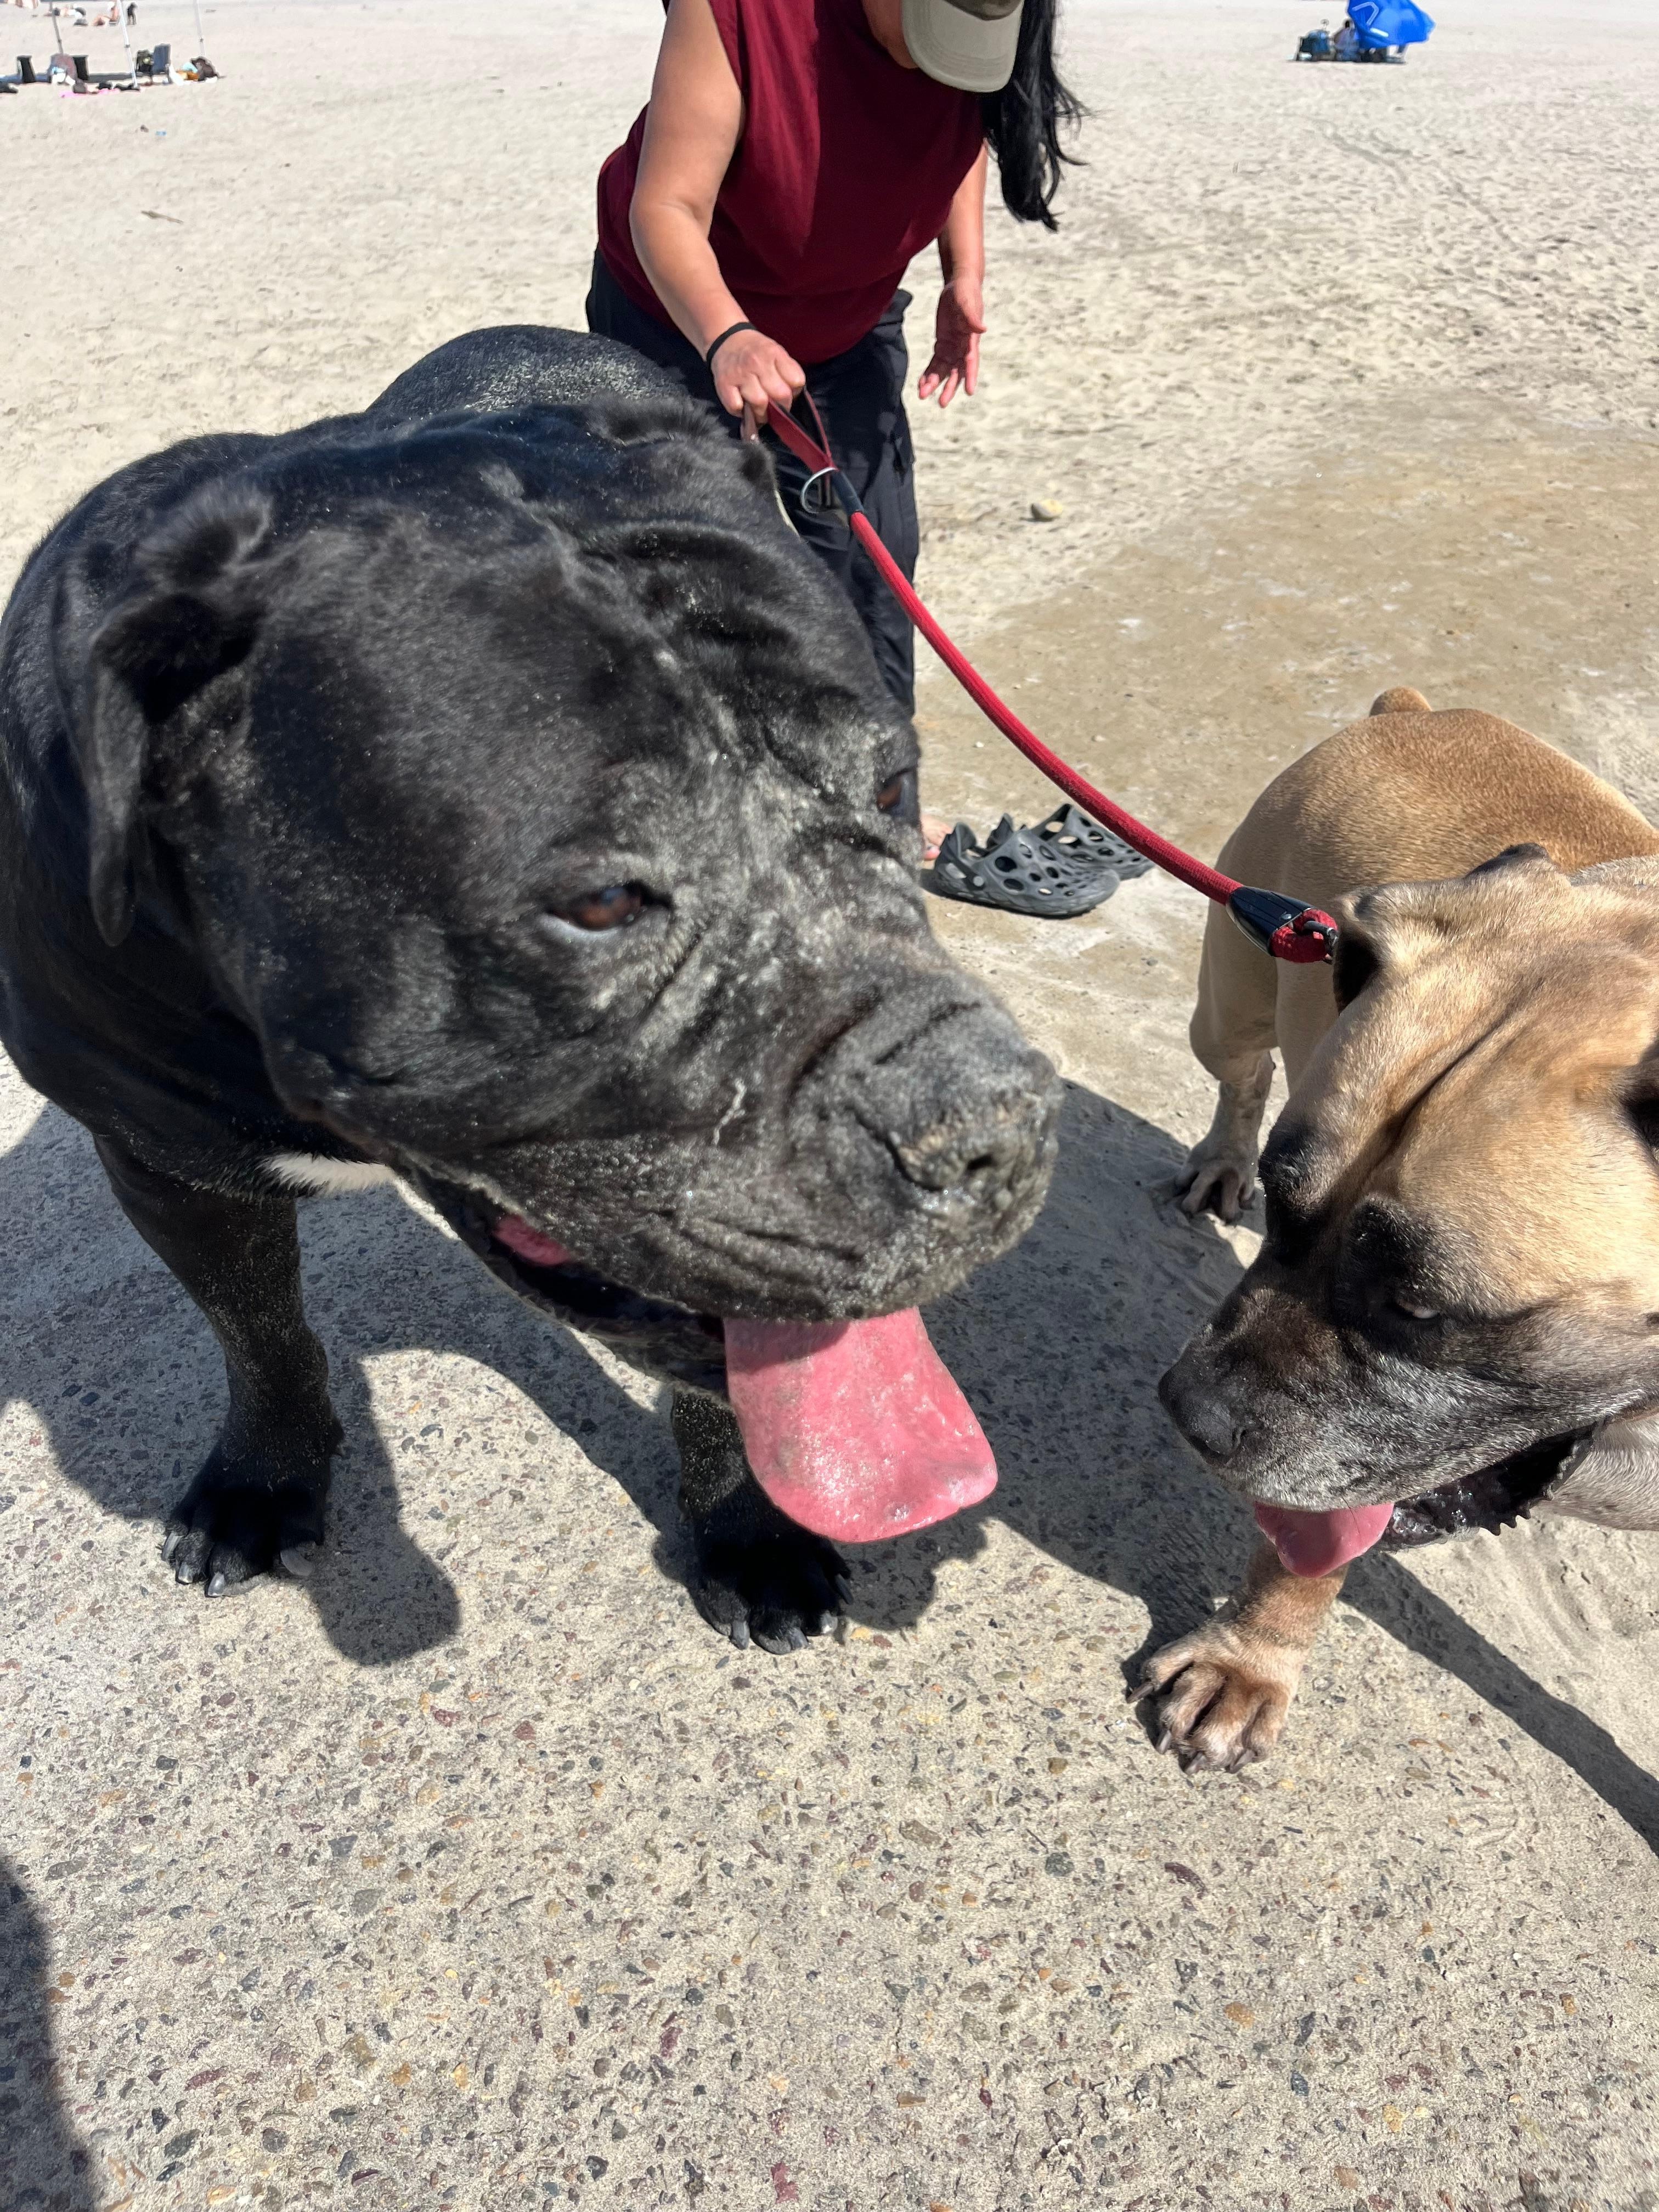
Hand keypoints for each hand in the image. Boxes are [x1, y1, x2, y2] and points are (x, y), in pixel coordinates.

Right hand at [709, 327, 805, 423]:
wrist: (727, 339)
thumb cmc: (756, 351)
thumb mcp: (776, 352)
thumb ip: (787, 371)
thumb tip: (794, 395)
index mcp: (774, 353)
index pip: (796, 381)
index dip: (794, 393)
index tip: (787, 395)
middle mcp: (757, 362)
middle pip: (780, 395)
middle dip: (781, 408)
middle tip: (775, 410)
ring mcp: (740, 374)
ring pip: (759, 403)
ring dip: (761, 414)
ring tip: (760, 412)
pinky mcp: (724, 384)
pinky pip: (737, 407)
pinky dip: (741, 412)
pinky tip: (743, 405)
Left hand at [918, 276, 984, 407]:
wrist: (958, 285)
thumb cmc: (966, 292)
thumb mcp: (968, 302)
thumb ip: (972, 317)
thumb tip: (982, 329)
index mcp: (971, 340)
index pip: (971, 361)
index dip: (969, 376)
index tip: (969, 392)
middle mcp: (962, 348)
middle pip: (956, 372)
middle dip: (949, 387)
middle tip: (941, 403)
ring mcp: (952, 347)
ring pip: (943, 371)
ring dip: (934, 384)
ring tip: (923, 395)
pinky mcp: (942, 344)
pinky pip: (935, 363)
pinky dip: (928, 373)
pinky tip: (921, 384)